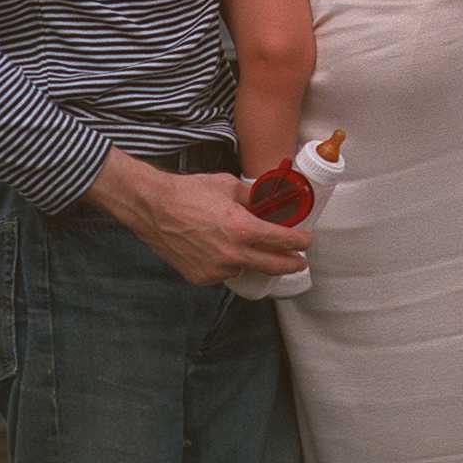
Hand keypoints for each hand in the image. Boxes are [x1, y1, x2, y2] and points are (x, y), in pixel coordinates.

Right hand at [86, 147, 311, 285]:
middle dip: (291, 263)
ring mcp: (217, 269)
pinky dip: (228, 263)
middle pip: (273, 264)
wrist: (155, 208)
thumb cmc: (190, 192)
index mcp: (243, 228)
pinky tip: (220, 248)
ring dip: (253, 259)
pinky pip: (224, 272)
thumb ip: (252, 197)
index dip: (299, 241)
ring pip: (246, 267)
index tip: (307, 241)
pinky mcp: (202, 277)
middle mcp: (233, 253)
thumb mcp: (227, 186)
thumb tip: (268, 202)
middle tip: (300, 261)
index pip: (282, 240)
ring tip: (248, 247)